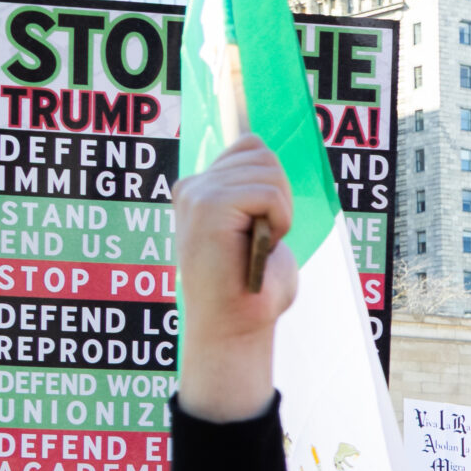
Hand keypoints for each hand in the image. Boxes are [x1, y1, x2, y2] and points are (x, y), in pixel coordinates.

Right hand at [175, 136, 296, 423]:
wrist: (236, 326)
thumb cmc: (253, 288)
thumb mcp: (255, 227)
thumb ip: (253, 188)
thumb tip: (258, 145)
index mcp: (199, 190)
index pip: (250, 147)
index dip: (273, 185)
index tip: (262, 226)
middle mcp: (191, 187)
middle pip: (262, 153)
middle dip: (279, 198)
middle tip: (261, 240)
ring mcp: (196, 194)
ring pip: (268, 171)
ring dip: (279, 213)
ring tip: (257, 245)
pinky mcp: (208, 205)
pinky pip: (268, 193)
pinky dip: (279, 221)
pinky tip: (259, 247)